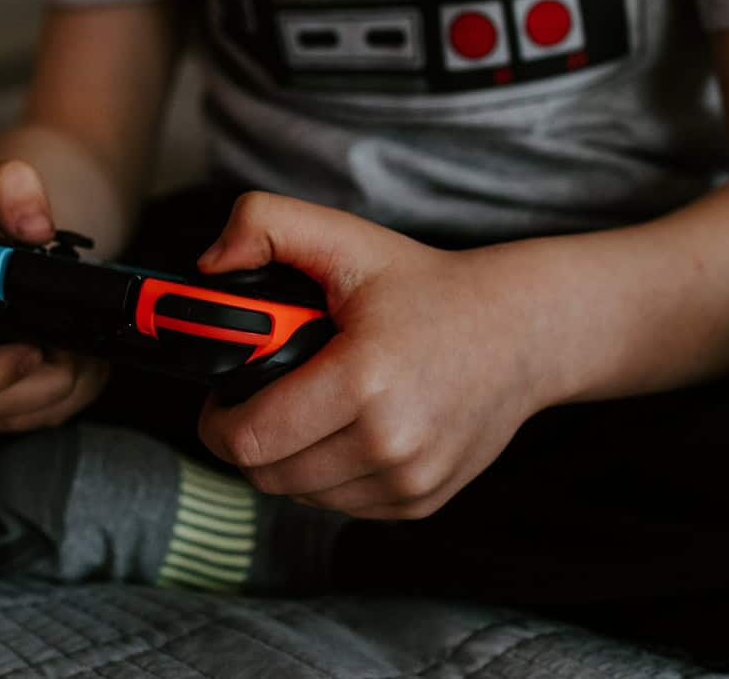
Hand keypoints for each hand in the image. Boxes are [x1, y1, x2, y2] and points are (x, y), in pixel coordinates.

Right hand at [0, 159, 109, 430]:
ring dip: (55, 392)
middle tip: (78, 349)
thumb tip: (34, 226)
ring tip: (82, 351)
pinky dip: (56, 401)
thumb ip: (15, 189)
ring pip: (0, 419)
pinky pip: (14, 423)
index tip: (36, 347)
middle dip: (38, 383)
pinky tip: (74, 364)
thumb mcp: (3, 186)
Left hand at [196, 193, 562, 519]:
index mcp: (364, 379)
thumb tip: (209, 266)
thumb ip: (264, 224)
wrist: (519, 332)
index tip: (221, 394)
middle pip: (268, 474)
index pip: (250, 439)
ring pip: (300, 495)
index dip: (217, 419)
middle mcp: (391, 442)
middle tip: (256, 398)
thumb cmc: (427, 287)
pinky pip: (340, 505)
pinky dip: (326, 475)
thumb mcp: (346, 238)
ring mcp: (410, 479)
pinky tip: (342, 429)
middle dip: (246, 439)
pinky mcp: (420, 502)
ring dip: (286, 459)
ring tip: (303, 408)